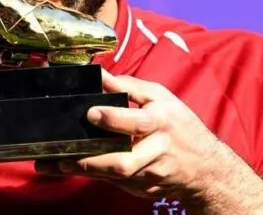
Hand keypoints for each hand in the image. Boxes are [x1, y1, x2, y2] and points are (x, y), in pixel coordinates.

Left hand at [35, 69, 220, 200]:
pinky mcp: (145, 189)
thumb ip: (129, 86)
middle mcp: (158, 150)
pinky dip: (95, 176)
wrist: (206, 168)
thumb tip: (99, 74)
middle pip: (124, 161)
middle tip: (62, 155)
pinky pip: (117, 184)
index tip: (91, 114)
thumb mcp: (160, 98)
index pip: (138, 122)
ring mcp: (152, 174)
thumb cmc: (179, 124)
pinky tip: (73, 169)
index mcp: (162, 121)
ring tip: (55, 165)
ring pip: (115, 177)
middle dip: (92, 160)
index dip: (114, 119)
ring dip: (84, 171)